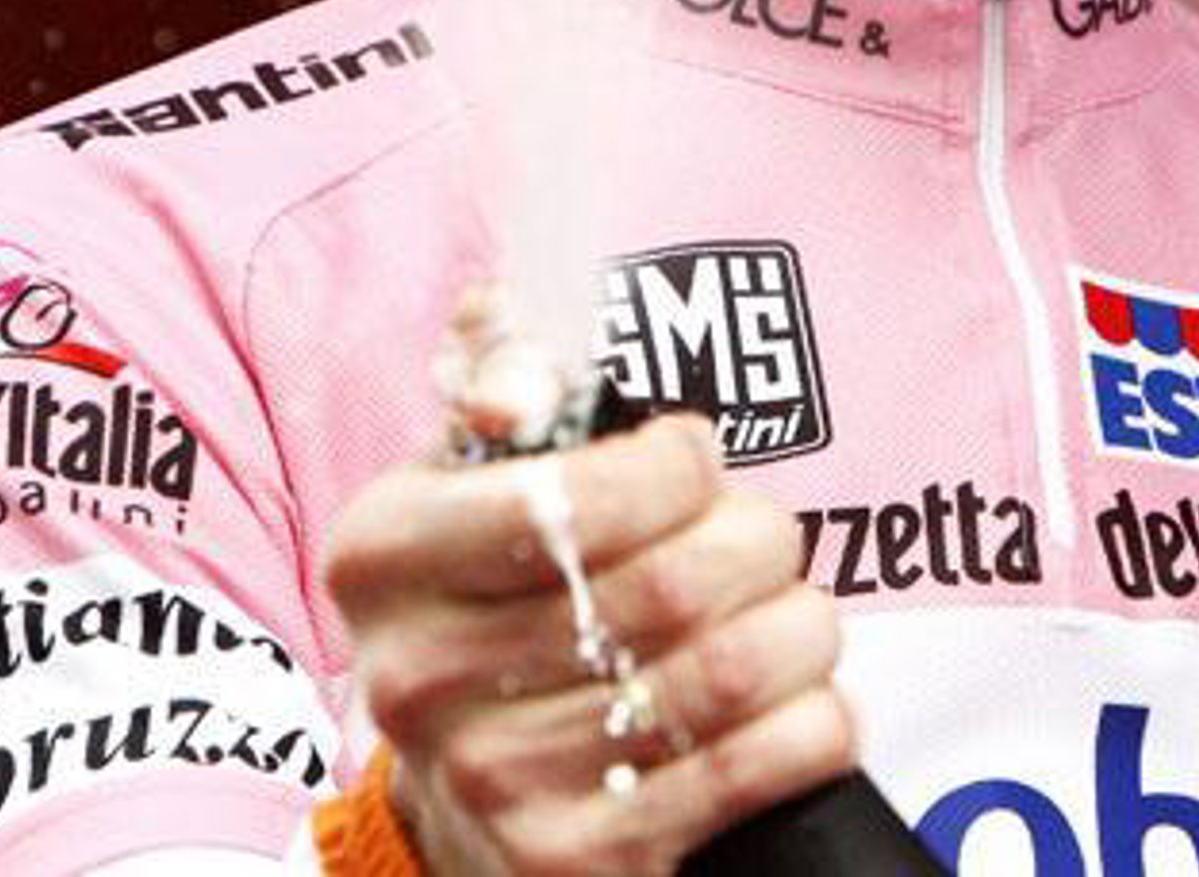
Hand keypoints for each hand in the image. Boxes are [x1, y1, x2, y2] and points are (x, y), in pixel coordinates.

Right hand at [323, 414, 855, 875]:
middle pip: (665, 586)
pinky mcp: (576, 862)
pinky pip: (749, 773)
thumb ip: (502, 371)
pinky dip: (814, 719)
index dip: (672, 467)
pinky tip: (805, 694)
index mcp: (384, 554)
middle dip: (756, 539)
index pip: (563, 497)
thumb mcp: (472, 466)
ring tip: (792, 607)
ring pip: (723, 675)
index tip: (696, 456)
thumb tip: (515, 371)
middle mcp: (420, 677)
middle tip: (764, 534)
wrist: (464, 773)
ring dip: (799, 625)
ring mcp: (495, 784)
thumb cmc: (495, 580)